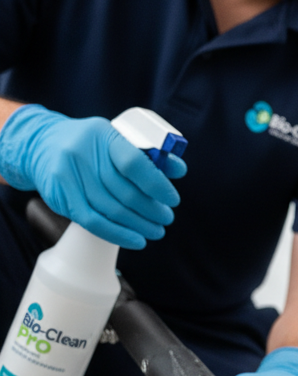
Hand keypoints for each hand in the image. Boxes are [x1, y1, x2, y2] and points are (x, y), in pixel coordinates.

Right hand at [0, 105, 185, 249]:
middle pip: (125, 192)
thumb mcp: (116, 138)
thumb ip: (148, 154)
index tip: (172, 200)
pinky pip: (93, 222)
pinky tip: (136, 240)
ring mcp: (68, 175)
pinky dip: (118, 234)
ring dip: (139, 226)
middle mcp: (82, 153)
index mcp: (103, 135)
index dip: (157, 185)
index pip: (134, 163)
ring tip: (156, 231)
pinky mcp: (60, 195)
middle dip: (152, 211)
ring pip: (111, 209)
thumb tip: (178, 169)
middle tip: (166, 219)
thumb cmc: (90, 145)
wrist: (40, 144)